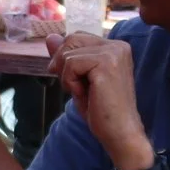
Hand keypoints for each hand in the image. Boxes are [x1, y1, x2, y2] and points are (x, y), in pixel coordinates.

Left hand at [51, 32, 149, 169]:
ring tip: (85, 92)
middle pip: (70, 40)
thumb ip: (66, 56)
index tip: (72, 79)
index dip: (65, 57)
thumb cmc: (101, 109)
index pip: (76, 38)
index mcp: (116, 47)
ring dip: (67, 76)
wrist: (119, 132)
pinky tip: (84, 94)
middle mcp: (118, 45)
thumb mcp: (78, 78)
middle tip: (75, 87)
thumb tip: (50, 36)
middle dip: (62, 65)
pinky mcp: (106, 64)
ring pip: (68, 53)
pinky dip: (69, 81)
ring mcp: (114, 53)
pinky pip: (70, 64)